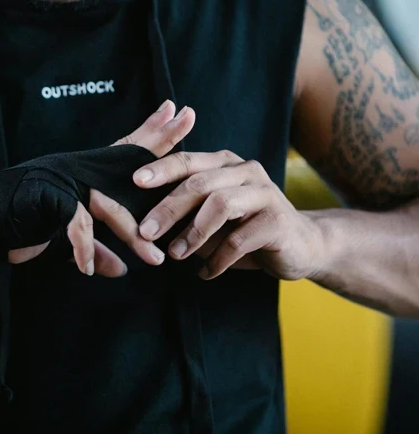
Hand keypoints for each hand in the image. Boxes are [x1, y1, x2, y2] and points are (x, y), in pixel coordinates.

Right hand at [9, 100, 195, 276]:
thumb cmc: (16, 224)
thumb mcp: (60, 240)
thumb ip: (93, 247)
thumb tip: (120, 269)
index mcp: (80, 174)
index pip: (122, 151)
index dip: (149, 133)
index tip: (176, 112)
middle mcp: (74, 169)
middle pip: (124, 157)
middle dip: (158, 139)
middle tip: (188, 116)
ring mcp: (59, 180)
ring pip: (107, 203)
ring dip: (131, 233)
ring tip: (155, 259)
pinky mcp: (45, 197)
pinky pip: (75, 223)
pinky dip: (83, 249)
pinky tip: (91, 270)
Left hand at [132, 149, 326, 280]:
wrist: (300, 246)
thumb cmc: (244, 229)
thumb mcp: (210, 216)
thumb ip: (184, 212)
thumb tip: (141, 222)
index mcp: (224, 163)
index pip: (188, 160)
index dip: (161, 169)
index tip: (134, 181)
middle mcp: (245, 171)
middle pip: (199, 183)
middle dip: (168, 208)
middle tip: (145, 232)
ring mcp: (265, 193)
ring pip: (220, 205)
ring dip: (192, 233)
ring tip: (174, 255)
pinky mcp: (278, 221)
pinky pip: (239, 239)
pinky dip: (217, 259)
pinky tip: (206, 273)